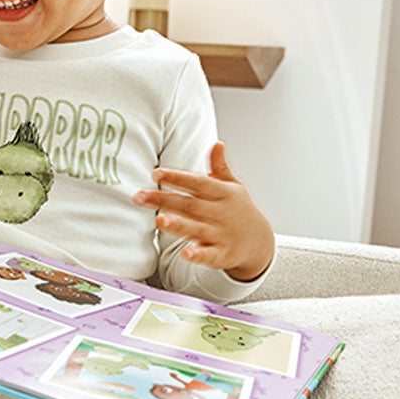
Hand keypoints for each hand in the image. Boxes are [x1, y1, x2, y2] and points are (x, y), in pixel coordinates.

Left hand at [132, 142, 274, 281]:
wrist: (260, 241)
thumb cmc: (239, 209)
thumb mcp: (233, 186)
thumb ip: (220, 167)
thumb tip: (218, 144)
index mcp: (223, 193)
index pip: (198, 183)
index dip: (177, 177)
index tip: (155, 173)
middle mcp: (221, 212)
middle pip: (189, 205)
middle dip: (163, 200)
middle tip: (139, 196)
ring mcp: (222, 234)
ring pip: (197, 229)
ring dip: (178, 225)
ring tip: (159, 220)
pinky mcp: (223, 254)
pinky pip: (209, 255)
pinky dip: (198, 255)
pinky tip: (186, 254)